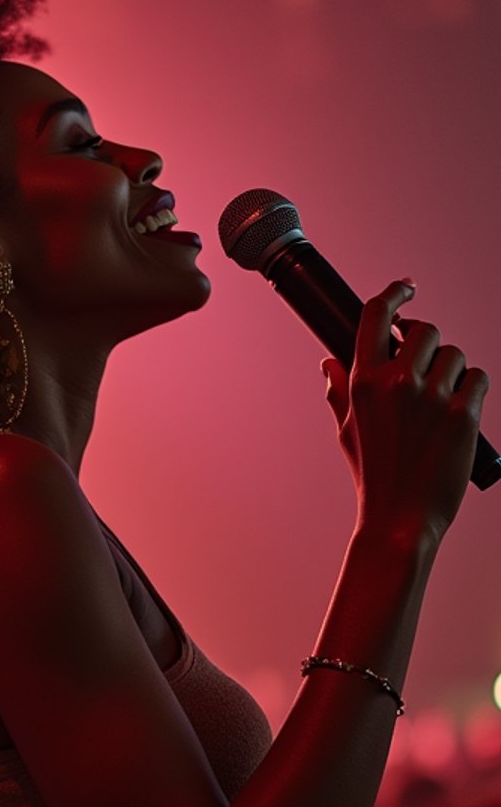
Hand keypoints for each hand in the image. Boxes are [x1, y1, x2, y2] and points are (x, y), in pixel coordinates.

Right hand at [322, 279, 489, 546]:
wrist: (400, 519)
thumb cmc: (373, 476)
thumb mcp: (347, 432)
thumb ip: (339, 392)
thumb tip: (328, 363)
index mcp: (363, 382)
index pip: (378, 315)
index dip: (395, 293)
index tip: (407, 288)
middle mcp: (397, 383)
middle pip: (425, 331)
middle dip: (428, 346)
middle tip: (427, 369)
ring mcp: (432, 397)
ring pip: (455, 355)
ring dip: (453, 371)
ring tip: (443, 402)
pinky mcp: (463, 414)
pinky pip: (478, 378)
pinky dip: (473, 389)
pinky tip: (462, 411)